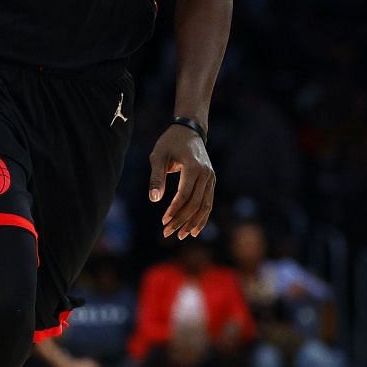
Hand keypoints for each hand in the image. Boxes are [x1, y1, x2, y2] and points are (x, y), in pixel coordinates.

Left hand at [148, 123, 215, 239]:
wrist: (189, 130)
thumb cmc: (170, 143)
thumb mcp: (158, 156)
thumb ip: (156, 178)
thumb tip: (154, 200)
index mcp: (193, 167)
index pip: (185, 195)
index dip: (174, 210)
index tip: (163, 221)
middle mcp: (206, 174)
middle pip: (195, 203)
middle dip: (181, 220)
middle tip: (168, 232)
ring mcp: (211, 178)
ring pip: (205, 206)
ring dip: (193, 223)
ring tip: (182, 236)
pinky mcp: (211, 181)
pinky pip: (208, 202)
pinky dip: (202, 217)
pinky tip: (194, 229)